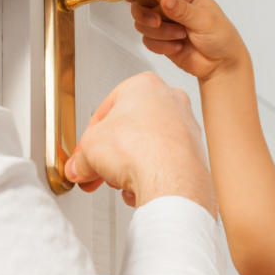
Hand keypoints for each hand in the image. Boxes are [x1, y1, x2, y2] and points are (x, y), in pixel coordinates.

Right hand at [65, 71, 216, 216]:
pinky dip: (150, 177)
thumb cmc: (139, 149)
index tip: (83, 153)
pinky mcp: (194, 154)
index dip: (89, 136)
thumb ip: (81, 158)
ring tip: (118, 180)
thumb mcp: (89, 149)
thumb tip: (80, 167)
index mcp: (144, 86)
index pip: (106, 110)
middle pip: (129, 129)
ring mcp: (185, 127)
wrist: (170, 179)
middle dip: (109, 154)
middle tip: (95, 169)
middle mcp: (171, 101)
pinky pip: (163, 165)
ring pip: (147, 148)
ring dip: (129, 166)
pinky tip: (139, 188)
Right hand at [130, 0, 248, 82]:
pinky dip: (161, 47)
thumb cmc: (221, 37)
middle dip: (146, 15)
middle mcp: (172, 4)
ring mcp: (165, 22)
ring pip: (143, 24)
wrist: (222, 64)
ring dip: (160, 34)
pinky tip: (177, 48)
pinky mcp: (161, 40)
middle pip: (141, 4)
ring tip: (180, 37)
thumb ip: (183, 10)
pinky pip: (147, 41)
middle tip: (157, 23)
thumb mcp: (205, 20)